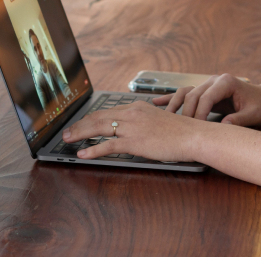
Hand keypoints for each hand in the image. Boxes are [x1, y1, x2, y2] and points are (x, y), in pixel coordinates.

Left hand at [62, 102, 205, 162]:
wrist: (193, 135)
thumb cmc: (181, 131)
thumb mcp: (158, 120)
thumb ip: (143, 123)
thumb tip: (132, 131)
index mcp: (137, 107)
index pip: (107, 111)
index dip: (91, 118)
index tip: (81, 123)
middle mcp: (132, 113)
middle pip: (98, 117)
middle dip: (80, 124)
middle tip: (67, 131)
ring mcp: (132, 127)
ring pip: (98, 128)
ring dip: (80, 134)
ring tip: (68, 139)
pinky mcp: (134, 141)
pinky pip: (108, 145)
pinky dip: (93, 149)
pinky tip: (83, 153)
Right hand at [153, 73, 260, 126]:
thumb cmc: (259, 105)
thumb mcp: (253, 114)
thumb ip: (239, 120)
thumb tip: (224, 127)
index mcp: (226, 82)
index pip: (206, 97)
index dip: (200, 113)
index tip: (196, 128)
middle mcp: (214, 80)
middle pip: (193, 95)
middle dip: (186, 112)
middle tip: (182, 130)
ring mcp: (207, 84)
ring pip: (185, 93)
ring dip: (174, 105)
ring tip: (163, 117)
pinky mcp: (204, 90)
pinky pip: (185, 93)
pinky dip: (171, 98)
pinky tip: (157, 102)